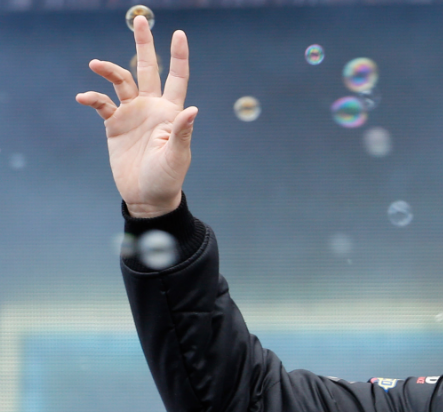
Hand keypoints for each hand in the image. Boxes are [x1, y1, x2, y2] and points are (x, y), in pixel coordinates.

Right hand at [76, 15, 196, 217]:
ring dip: (109, 71)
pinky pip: (102, 104)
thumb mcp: (177, 156)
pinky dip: (93, 97)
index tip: (179, 33)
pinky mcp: (114, 124)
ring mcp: (132, 114)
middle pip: (148, 69)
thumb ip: (182, 132)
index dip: (178, 56)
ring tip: (96, 64)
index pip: (177, 78)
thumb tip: (193, 109)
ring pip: (121, 82)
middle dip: (144, 45)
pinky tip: (85, 97)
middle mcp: (152, 107)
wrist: (147, 196)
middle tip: (140, 20)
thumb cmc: (168, 178)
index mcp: (171, 111)